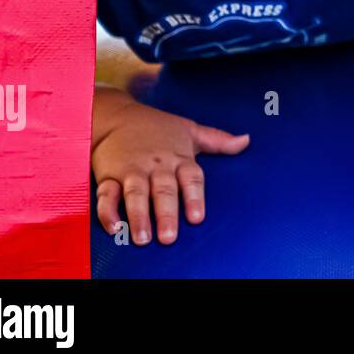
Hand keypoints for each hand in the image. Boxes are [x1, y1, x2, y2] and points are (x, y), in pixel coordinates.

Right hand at [92, 90, 248, 244]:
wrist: (116, 115)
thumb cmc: (157, 127)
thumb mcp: (190, 130)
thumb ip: (217, 140)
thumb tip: (246, 141)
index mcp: (178, 157)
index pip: (190, 178)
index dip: (194, 197)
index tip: (197, 217)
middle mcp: (156, 165)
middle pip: (163, 190)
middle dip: (166, 213)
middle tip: (169, 237)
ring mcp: (132, 170)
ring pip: (136, 194)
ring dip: (138, 216)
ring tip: (143, 238)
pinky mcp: (109, 175)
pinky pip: (107, 195)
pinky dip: (108, 211)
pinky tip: (114, 227)